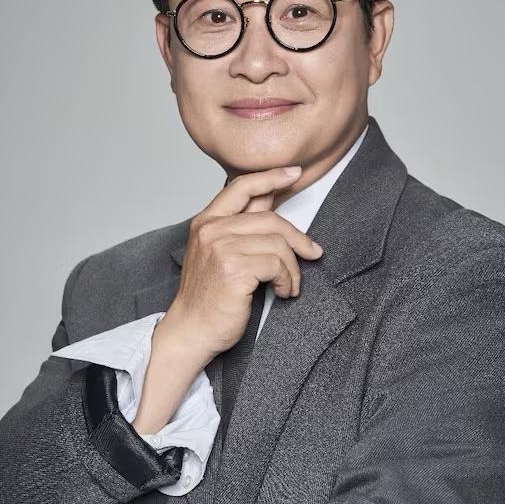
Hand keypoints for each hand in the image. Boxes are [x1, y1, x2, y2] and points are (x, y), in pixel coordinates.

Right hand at [161, 166, 322, 358]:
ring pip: (277, 243)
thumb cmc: (208, 297)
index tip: (294, 172)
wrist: (191, 331)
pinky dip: (288, 280)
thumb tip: (270, 200)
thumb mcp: (219, 252)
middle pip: (270, 218)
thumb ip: (241, 227)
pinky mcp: (234, 268)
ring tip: (290, 284)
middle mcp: (211, 229)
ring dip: (292, 268)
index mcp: (207, 221)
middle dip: (298, 238)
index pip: (242, 186)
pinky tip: (283, 292)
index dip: (271, 176)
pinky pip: (277, 264)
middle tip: (313, 252)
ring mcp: (221, 248)